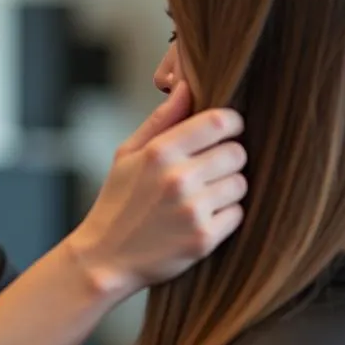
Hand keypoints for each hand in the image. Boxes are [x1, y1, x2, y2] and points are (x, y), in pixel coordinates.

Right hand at [65, 82, 245, 304]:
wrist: (105, 259)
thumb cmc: (117, 202)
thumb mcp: (127, 155)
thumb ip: (161, 121)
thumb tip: (186, 85)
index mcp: (160, 152)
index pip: (219, 122)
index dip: (231, 124)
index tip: (227, 131)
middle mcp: (179, 178)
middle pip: (237, 153)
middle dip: (228, 159)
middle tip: (208, 171)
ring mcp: (193, 210)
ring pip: (240, 184)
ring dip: (227, 189)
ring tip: (201, 197)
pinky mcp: (204, 238)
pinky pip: (237, 214)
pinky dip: (224, 216)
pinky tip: (200, 219)